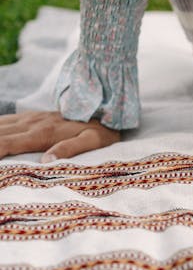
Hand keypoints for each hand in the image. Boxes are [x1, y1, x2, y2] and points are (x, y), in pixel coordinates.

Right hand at [0, 111, 119, 161]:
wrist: (107, 107)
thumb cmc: (102, 129)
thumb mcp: (94, 141)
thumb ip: (71, 150)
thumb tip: (47, 162)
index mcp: (43, 134)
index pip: (7, 145)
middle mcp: (31, 124)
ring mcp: (29, 118)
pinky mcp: (31, 116)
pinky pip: (4, 121)